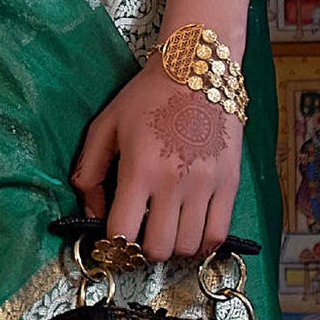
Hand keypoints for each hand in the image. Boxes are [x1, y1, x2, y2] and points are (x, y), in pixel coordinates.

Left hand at [72, 61, 244, 260]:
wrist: (198, 70)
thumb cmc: (147, 97)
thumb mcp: (105, 126)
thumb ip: (89, 172)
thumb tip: (91, 212)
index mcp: (140, 169)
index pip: (123, 232)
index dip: (112, 243)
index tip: (112, 238)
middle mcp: (175, 182)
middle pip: (159, 248)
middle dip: (143, 249)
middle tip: (139, 233)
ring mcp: (207, 185)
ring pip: (189, 247)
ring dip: (172, 245)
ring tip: (164, 228)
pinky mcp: (230, 183)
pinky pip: (218, 234)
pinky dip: (201, 242)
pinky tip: (189, 230)